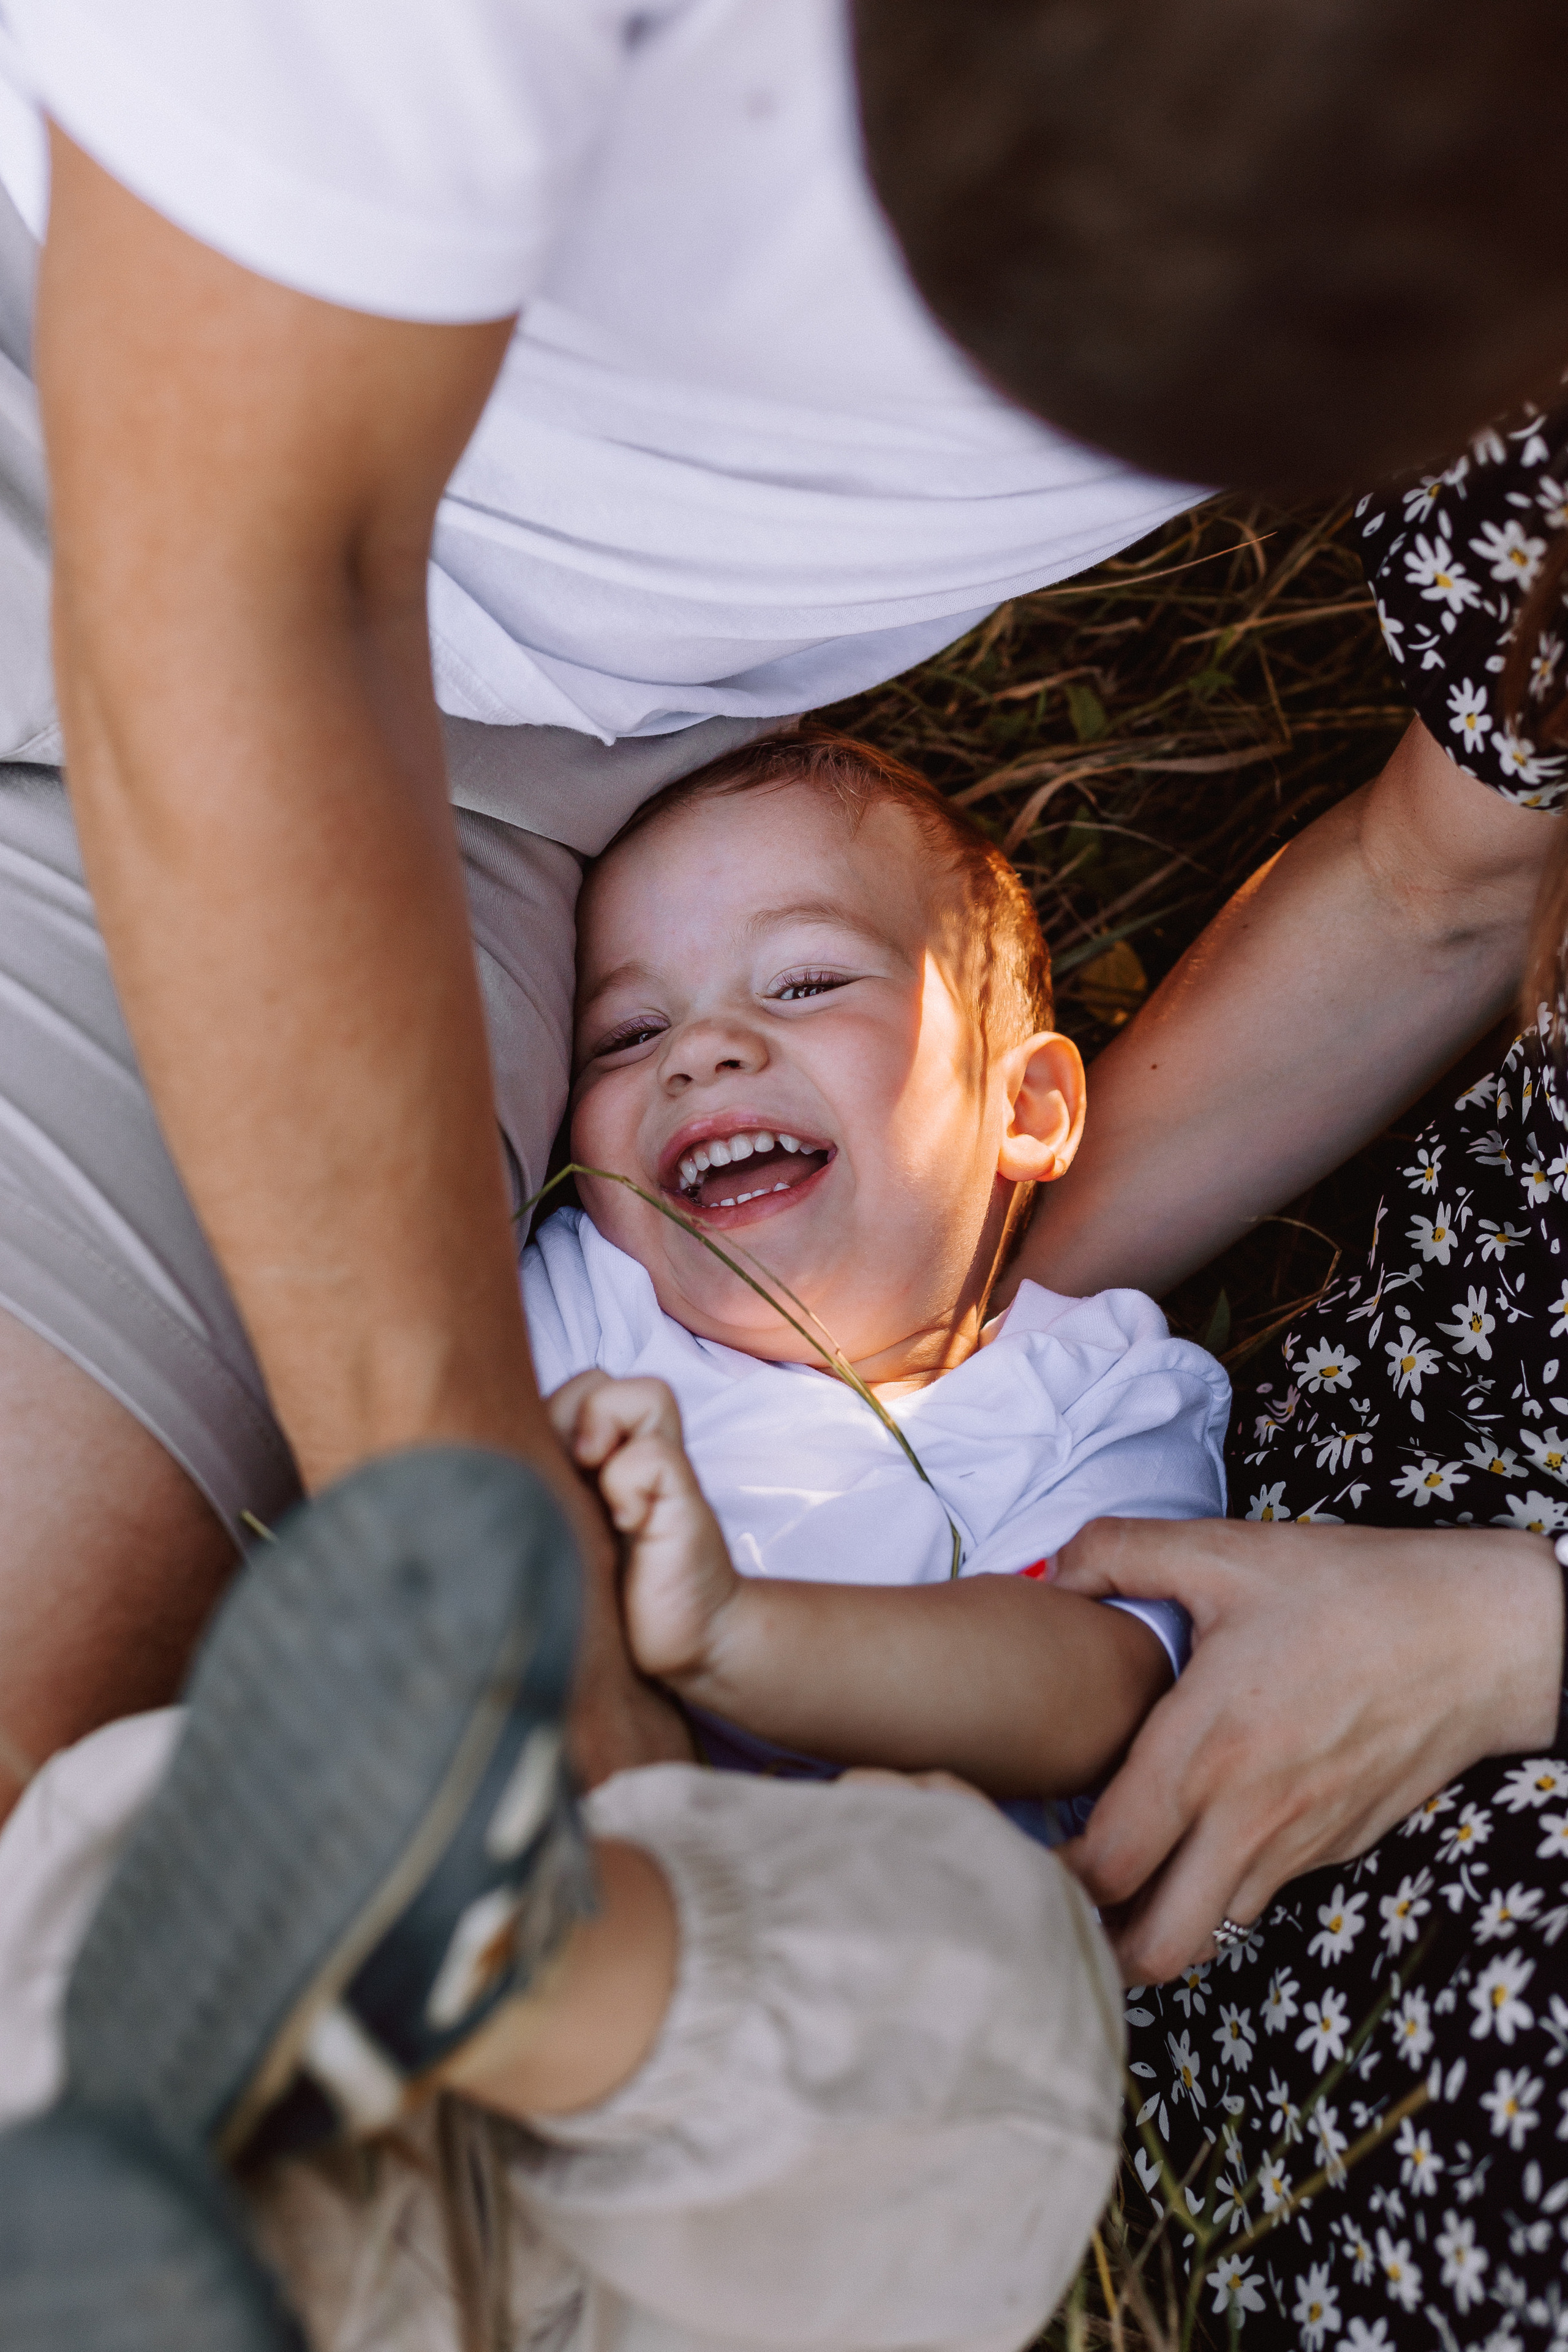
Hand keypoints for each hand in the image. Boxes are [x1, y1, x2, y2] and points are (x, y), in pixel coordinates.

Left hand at [547, 1372, 738, 1683]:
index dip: (540, 1416)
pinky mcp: (686, 1502)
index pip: (563, 1392)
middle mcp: (627, 1457)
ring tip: (592, 1480)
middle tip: (563, 1476)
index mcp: (587, 1463)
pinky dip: (628, 1485)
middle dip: (564, 1419)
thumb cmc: (604, 1605)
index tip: (529, 1470)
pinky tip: (626, 1526)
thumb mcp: (547, 1543)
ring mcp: (662, 1476)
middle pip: (594, 1381)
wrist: (681, 1650)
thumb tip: (472, 1469)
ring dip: (606, 1432)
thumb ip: (527, 1497)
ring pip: (644, 1394)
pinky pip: (653, 1456)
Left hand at [1051, 1516, 1561, 1983]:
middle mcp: (1248, 1819)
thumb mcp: (1226, 1550)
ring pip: (1207, 1932)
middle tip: (1059, 1892)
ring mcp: (1298, 1845)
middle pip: (1155, 1948)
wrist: (1480, 1635)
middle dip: (1096, 1938)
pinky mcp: (1335, 1849)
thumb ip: (1120, 1552)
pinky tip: (1194, 1831)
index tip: (1014, 1851)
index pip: (1106, 1867)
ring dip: (1156, 1916)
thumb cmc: (1352, 1591)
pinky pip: (1256, 1893)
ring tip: (1117, 1869)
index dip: (1048, 1876)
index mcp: (1206, 1753)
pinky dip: (1213, 1885)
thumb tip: (1047, 1572)